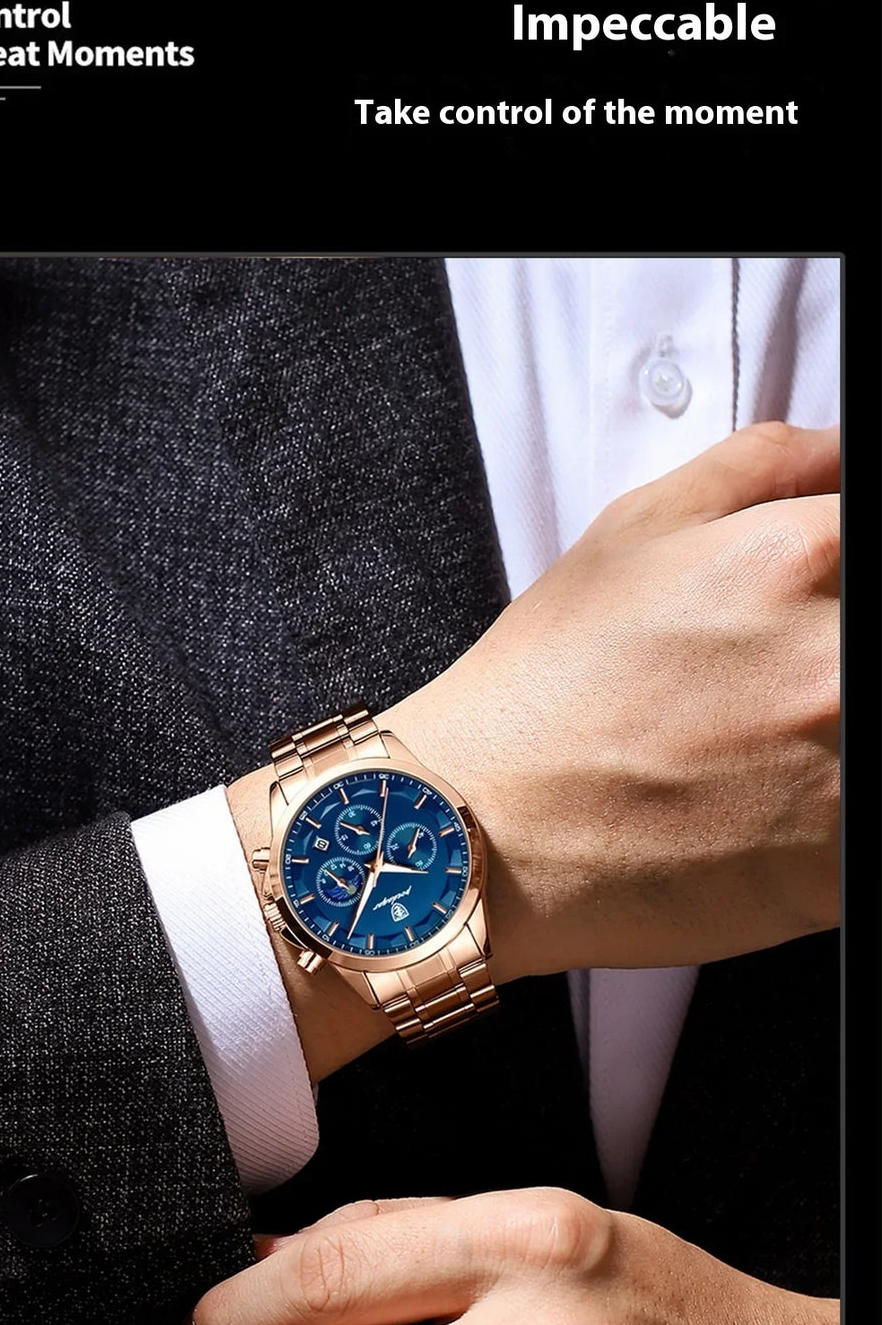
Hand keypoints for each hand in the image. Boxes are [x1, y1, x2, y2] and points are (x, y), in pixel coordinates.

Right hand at [383, 420, 839, 977]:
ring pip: (871, 736)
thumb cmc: (546, 684)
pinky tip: (761, 814)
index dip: (849, 571)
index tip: (823, 602)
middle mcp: (838, 662)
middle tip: (770, 683)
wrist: (483, 831)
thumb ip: (764, 465)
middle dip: (835, 654)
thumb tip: (843, 453)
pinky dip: (825, 817)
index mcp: (797, 557)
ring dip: (834, 736)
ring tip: (758, 748)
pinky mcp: (833, 871)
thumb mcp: (634, 531)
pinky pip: (861, 834)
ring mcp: (844, 774)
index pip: (879, 530)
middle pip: (877, 641)